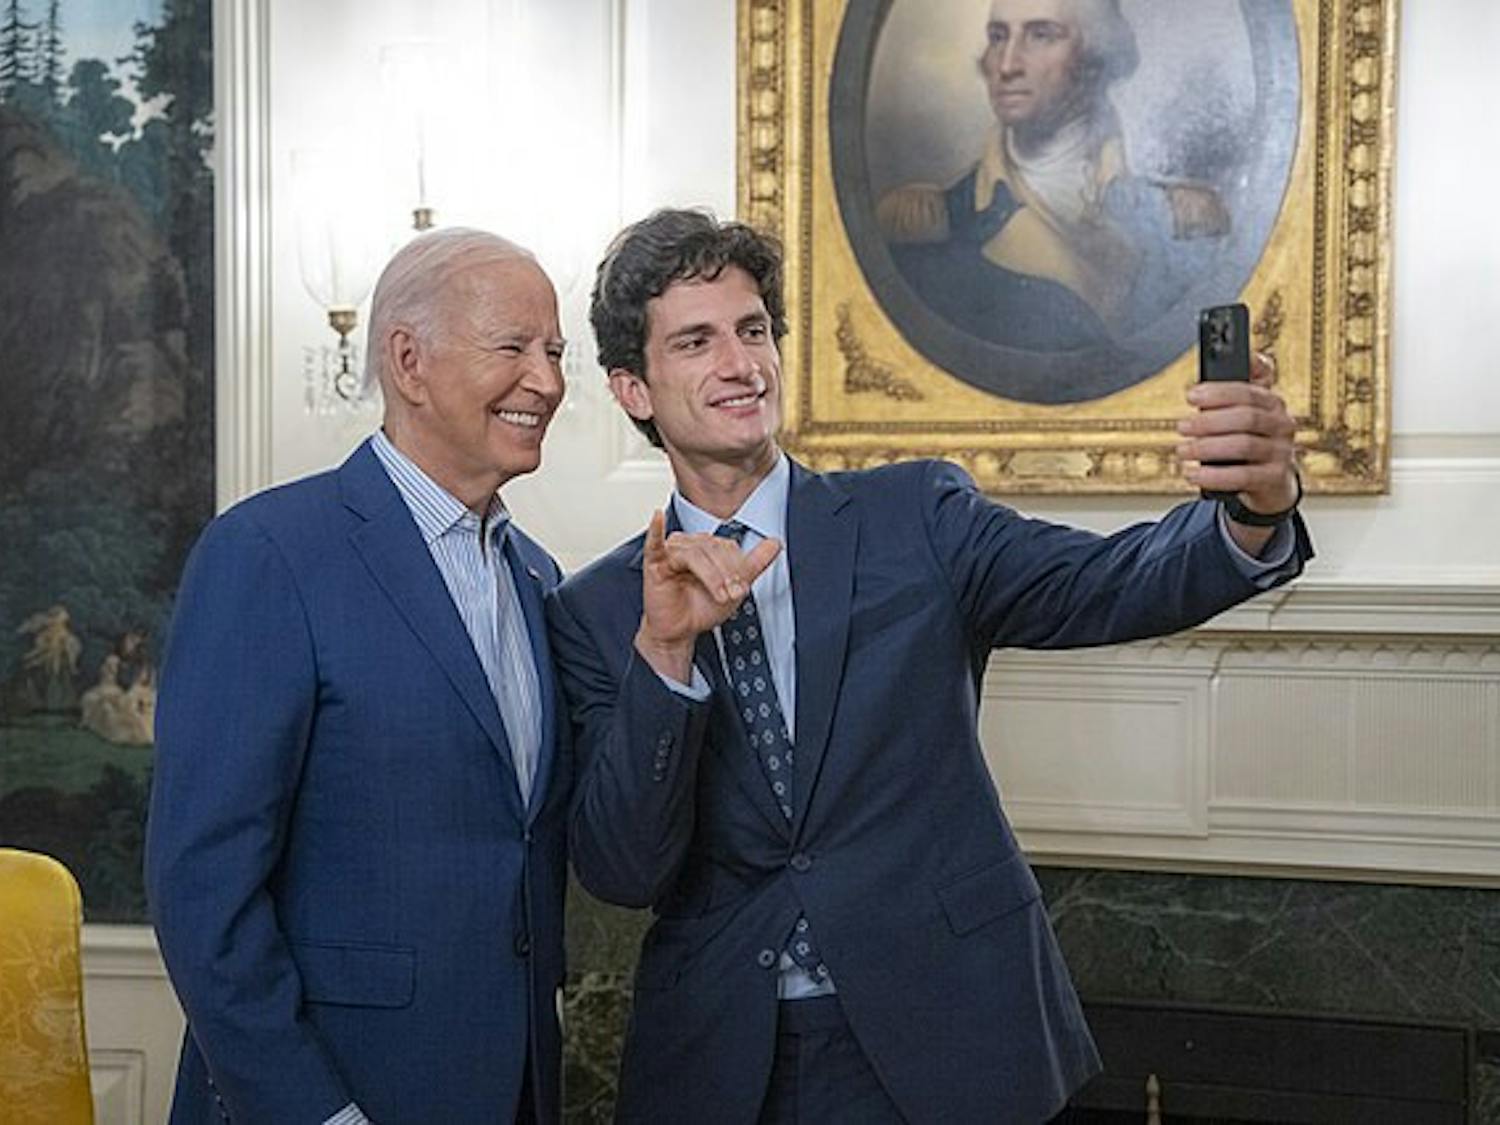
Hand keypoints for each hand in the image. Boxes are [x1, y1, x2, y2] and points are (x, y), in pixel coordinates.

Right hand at [635, 511, 780, 681]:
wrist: (679, 631)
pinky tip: (658, 517)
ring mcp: (671, 551)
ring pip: (695, 554)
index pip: (727, 546)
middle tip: (732, 594)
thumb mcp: (734, 587)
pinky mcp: (655, 562)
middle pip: (712, 549)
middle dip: (726, 574)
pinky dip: (656, 529)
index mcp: (706, 546)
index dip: (737, 567)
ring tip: (719, 595)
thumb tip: (775, 543)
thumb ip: (755, 563)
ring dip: (712, 577)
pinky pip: (654, 543)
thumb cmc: (700, 608)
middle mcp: (689, 545)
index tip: (741, 589)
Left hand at [1177, 351, 1298, 514]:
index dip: (1219, 393)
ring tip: (1183, 451)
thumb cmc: (1246, 441)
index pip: (1248, 392)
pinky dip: (1215, 476)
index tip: (1191, 396)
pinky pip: (1243, 476)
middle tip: (1182, 427)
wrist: (1270, 481)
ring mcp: (1282, 452)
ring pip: (1244, 445)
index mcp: (1272, 404)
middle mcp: (1282, 425)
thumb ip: (1228, 397)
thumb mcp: (1241, 415)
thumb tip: (1206, 383)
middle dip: (1209, 421)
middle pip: (1246, 417)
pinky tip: (1193, 475)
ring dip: (1207, 448)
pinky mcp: (1276, 478)